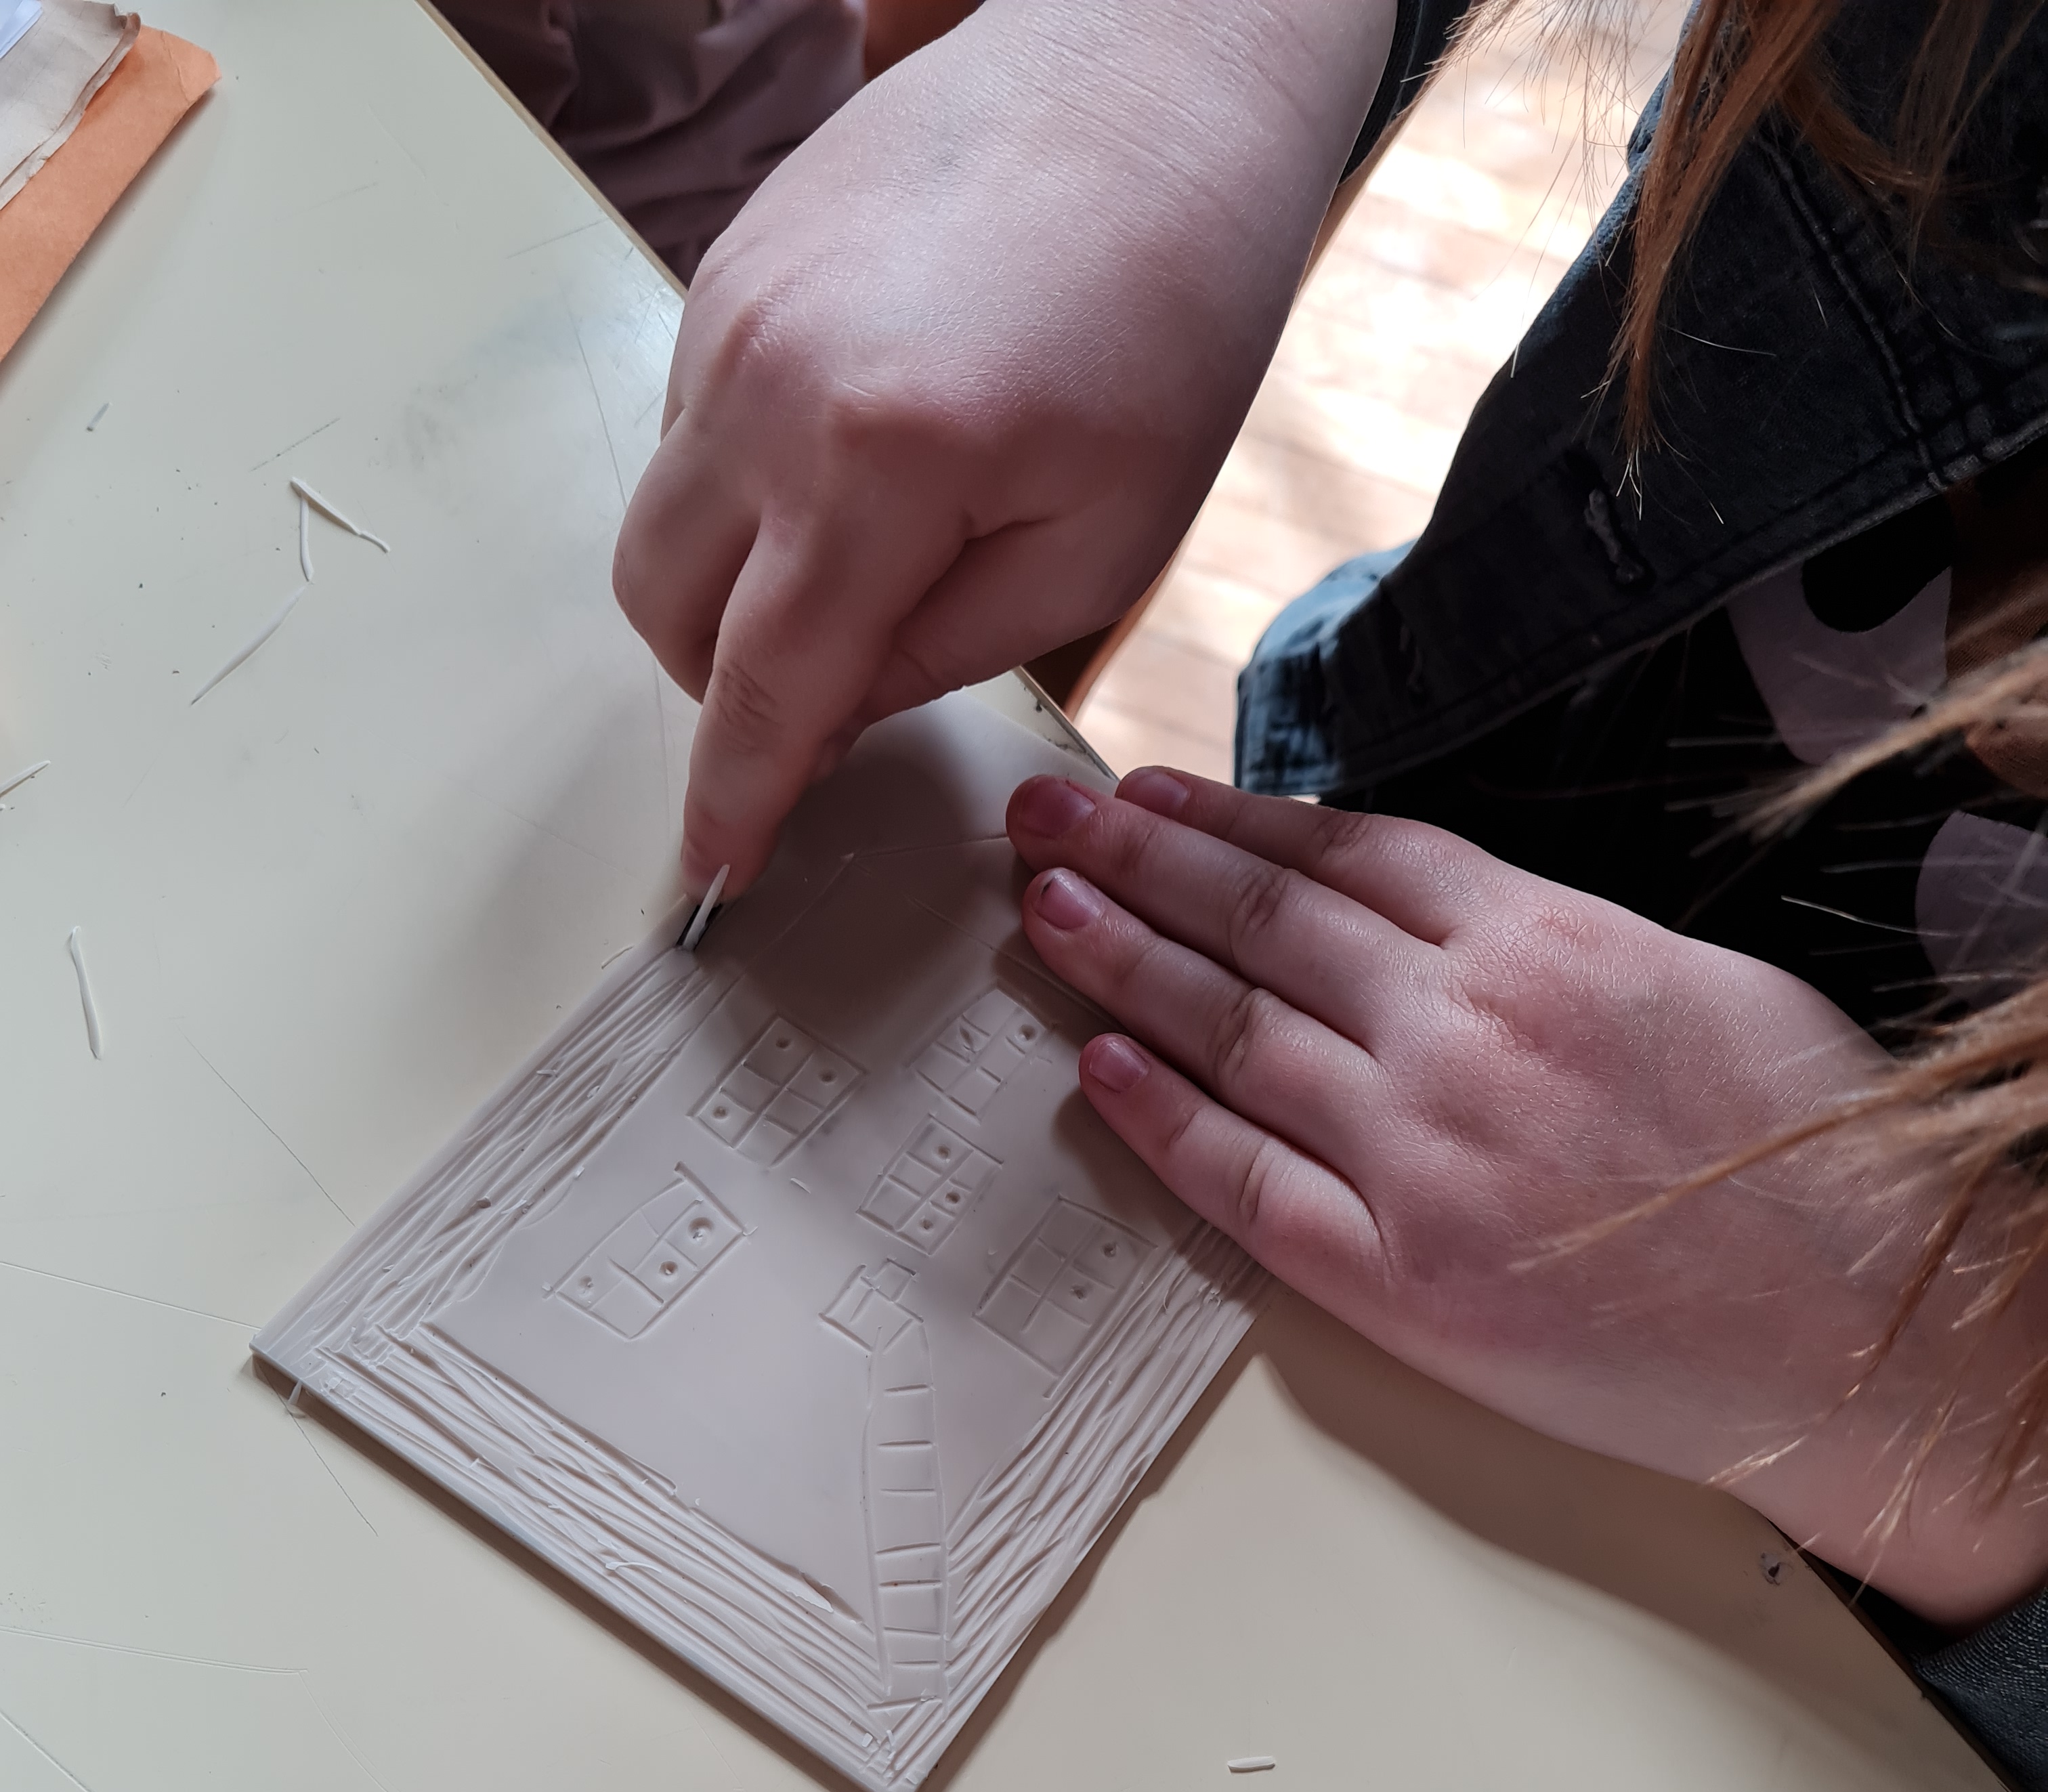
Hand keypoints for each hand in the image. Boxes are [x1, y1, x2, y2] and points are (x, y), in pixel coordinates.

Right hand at [612, 0, 1394, 896]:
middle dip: (721, 691)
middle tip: (822, 698)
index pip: (763, 689)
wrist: (1154, 68)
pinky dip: (741, 482)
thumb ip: (948, 652)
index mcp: (878, 467)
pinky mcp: (725, 263)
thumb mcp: (1102, 539)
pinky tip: (854, 452)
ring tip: (855, 560)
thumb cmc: (1171, 301)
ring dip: (725, 585)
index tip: (715, 873)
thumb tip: (834, 712)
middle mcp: (766, 384)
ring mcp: (727, 312)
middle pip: (662, 613)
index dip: (734, 801)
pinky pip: (689, 424)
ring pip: (659, 519)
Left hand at [1007, 767, 2047, 1626]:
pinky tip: (1095, 1067)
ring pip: (1229, 1032)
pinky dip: (1160, 1120)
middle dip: (1137, 856)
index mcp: (1542, 943)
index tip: (1153, 793)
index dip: (1230, 818)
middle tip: (1044, 816)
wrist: (1856, 1327)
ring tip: (1043, 909)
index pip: (1343, 854)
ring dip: (1120, 962)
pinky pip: (1244, 1183)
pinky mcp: (1397, 1278)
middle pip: (1259, 923)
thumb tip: (1433, 918)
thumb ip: (1547, 944)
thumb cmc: (1799, 1155)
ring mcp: (1418, 1157)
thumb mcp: (1691, 981)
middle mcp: (1461, 1033)